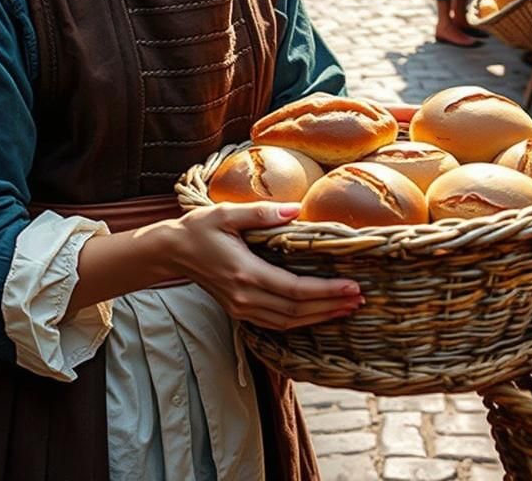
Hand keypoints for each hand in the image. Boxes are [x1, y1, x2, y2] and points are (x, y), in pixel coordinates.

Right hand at [170, 203, 362, 329]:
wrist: (172, 252)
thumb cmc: (199, 229)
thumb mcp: (227, 213)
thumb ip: (262, 213)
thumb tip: (295, 209)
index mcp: (245, 273)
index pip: (295, 290)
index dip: (326, 291)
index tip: (352, 287)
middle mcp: (245, 297)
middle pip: (296, 312)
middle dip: (330, 306)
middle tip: (359, 299)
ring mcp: (241, 307)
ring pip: (288, 322)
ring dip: (319, 317)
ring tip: (346, 308)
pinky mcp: (239, 310)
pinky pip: (276, 323)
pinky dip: (300, 321)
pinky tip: (317, 314)